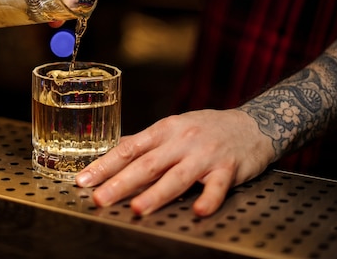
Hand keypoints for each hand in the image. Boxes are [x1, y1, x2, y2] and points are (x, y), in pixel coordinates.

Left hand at [75, 108, 274, 216]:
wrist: (252, 124)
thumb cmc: (206, 128)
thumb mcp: (172, 127)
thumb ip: (145, 142)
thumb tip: (113, 152)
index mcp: (164, 130)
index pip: (128, 148)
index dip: (104, 165)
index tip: (84, 179)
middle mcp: (181, 141)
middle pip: (147, 164)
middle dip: (121, 183)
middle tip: (100, 198)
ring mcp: (205, 155)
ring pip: (177, 176)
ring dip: (156, 194)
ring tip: (137, 209)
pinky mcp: (228, 169)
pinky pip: (217, 186)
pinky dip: (208, 199)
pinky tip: (198, 212)